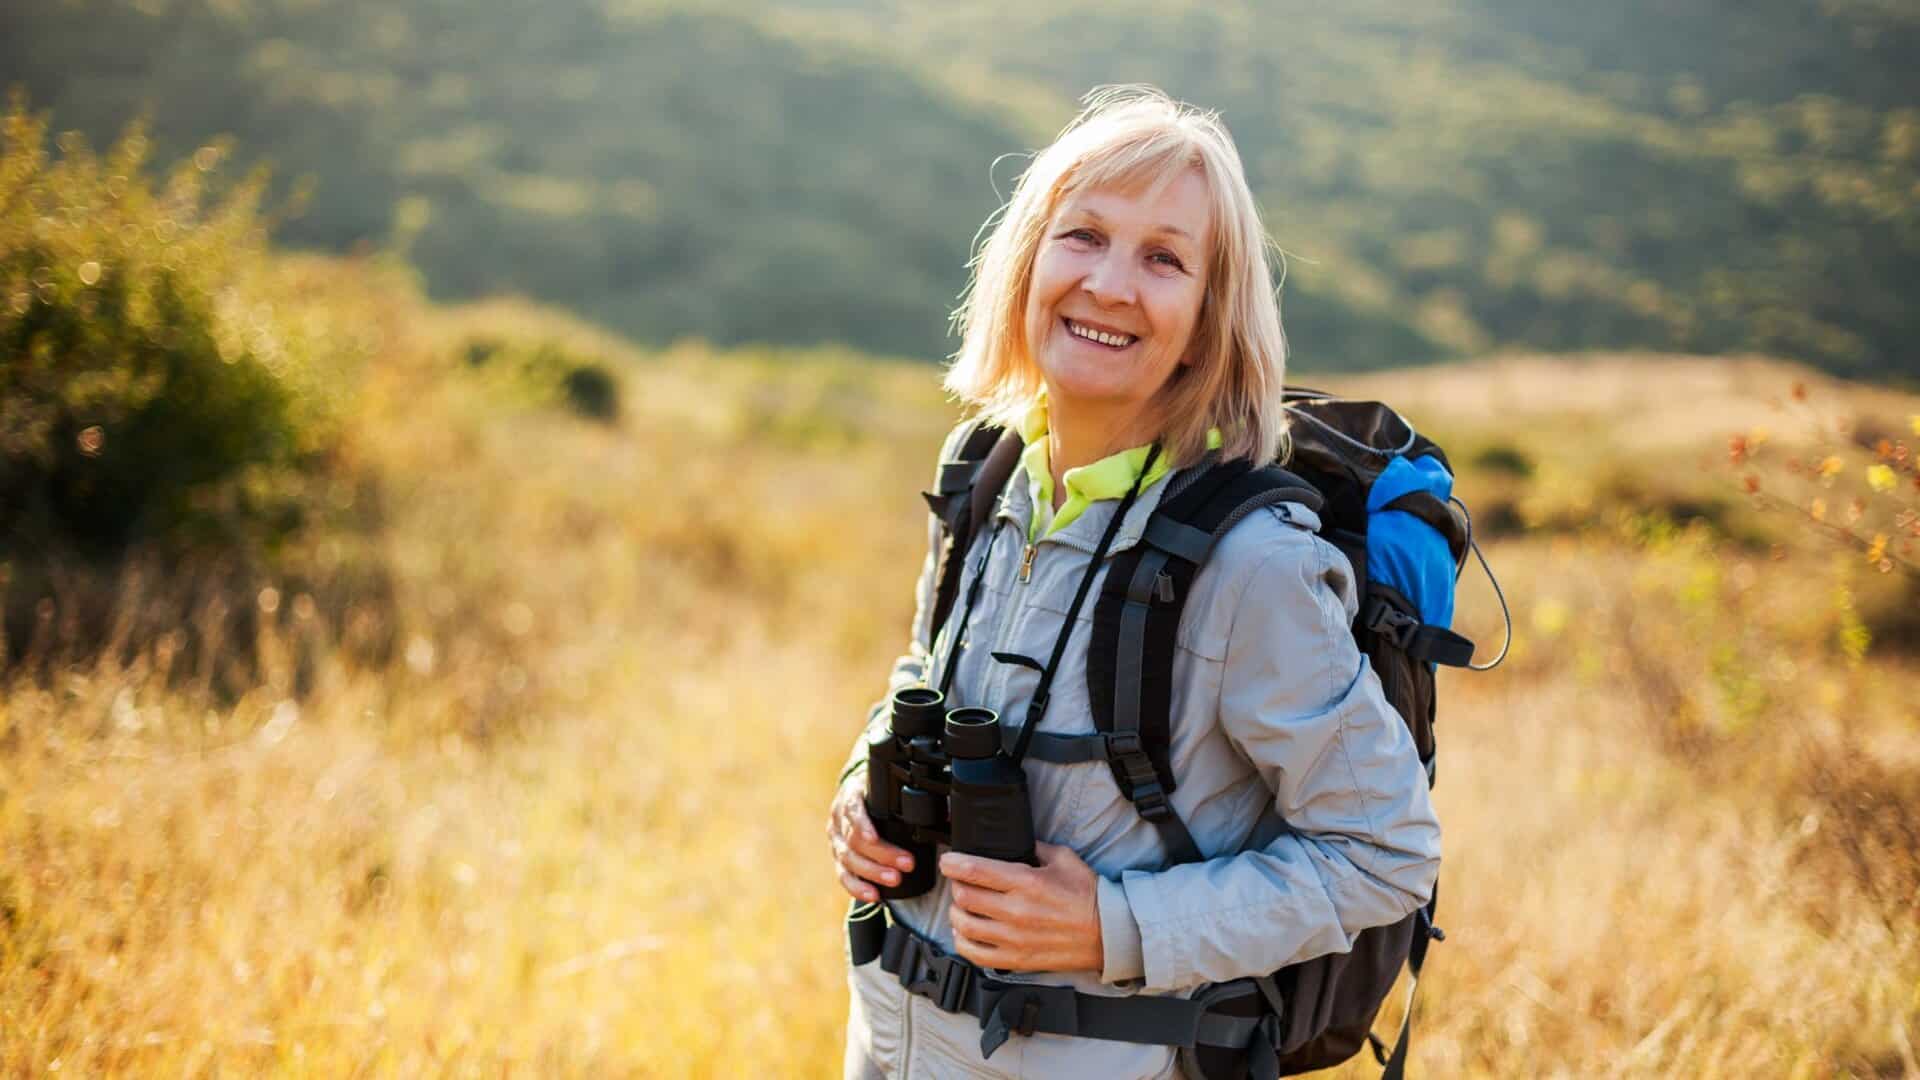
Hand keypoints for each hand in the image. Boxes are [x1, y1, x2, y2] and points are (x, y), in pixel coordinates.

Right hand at [826, 772, 914, 902]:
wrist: (858, 799)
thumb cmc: (878, 795)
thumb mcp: (889, 789)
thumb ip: (912, 799)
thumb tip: (948, 813)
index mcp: (850, 797)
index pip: (852, 810)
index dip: (862, 825)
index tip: (875, 838)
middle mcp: (839, 821)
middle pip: (854, 840)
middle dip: (881, 854)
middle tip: (906, 863)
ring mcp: (836, 842)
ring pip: (849, 860)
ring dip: (873, 872)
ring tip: (895, 879)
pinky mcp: (839, 861)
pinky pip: (844, 877)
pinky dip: (858, 888)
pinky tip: (874, 895)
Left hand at [942, 842, 1103, 972]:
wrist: (1108, 933)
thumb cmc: (1088, 896)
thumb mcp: (1063, 858)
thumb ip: (1034, 847)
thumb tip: (1013, 841)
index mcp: (1026, 882)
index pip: (974, 870)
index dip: (953, 863)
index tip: (947, 860)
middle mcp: (1016, 911)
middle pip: (964, 896)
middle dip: (956, 884)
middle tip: (959, 880)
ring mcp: (1014, 938)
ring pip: (964, 925)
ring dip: (955, 912)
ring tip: (961, 905)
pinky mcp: (1016, 959)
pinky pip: (975, 954)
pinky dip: (962, 941)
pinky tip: (965, 932)